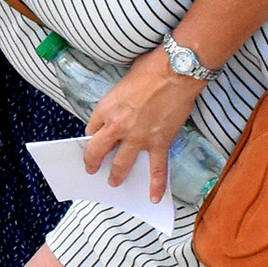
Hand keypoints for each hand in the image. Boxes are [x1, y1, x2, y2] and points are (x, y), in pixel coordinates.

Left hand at [81, 48, 205, 204]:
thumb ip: (117, 100)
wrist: (176, 71)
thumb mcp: (122, 83)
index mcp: (106, 108)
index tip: (95, 140)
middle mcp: (117, 126)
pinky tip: (153, 197)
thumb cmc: (151, 69)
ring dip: (116, 175)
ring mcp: (138, 137)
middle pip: (98, 150)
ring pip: (121, 164)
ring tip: (113, 182)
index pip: (92, 128)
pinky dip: (156, 185)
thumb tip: (120, 109)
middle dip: (93, 162)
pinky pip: (157, 169)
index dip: (93, 136)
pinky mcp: (159, 142)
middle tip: (91, 169)